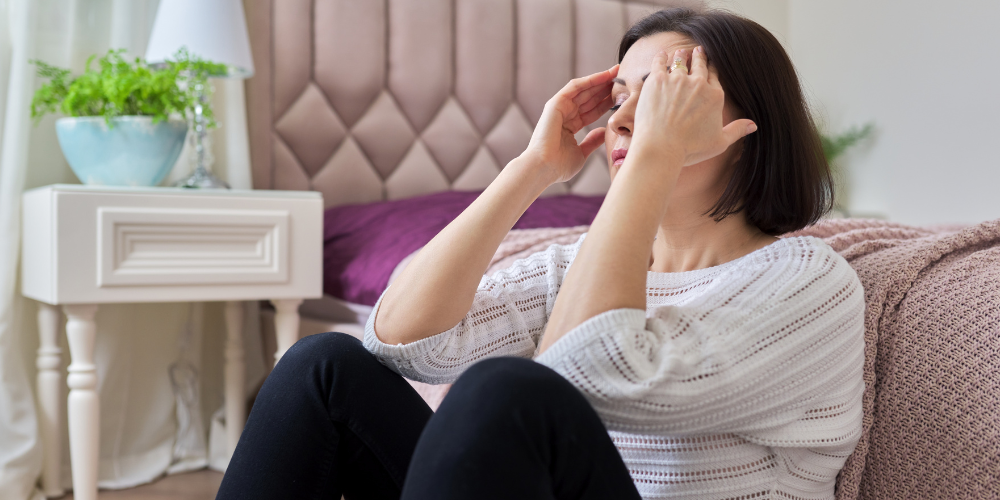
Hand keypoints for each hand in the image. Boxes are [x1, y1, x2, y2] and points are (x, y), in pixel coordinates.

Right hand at [520, 66, 617, 182]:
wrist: (543, 168)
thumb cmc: (559, 166)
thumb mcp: (581, 153)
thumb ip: (592, 141)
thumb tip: (603, 131)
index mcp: (569, 127)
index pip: (592, 111)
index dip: (606, 103)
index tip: (623, 96)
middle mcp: (564, 115)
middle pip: (589, 98)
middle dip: (606, 88)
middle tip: (624, 77)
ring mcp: (559, 108)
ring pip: (584, 89)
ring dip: (600, 79)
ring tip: (617, 71)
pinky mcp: (556, 103)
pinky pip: (575, 87)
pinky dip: (590, 80)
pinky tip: (605, 74)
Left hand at [630, 47, 756, 167]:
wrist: (661, 147)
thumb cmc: (690, 149)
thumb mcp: (719, 142)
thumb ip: (736, 131)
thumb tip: (753, 126)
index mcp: (715, 96)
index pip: (714, 76)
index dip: (711, 68)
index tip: (710, 63)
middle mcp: (698, 84)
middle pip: (699, 65)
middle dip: (699, 56)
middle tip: (698, 50)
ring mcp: (677, 80)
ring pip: (680, 61)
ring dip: (681, 55)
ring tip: (681, 52)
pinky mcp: (657, 80)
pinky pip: (660, 63)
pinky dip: (661, 57)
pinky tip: (661, 54)